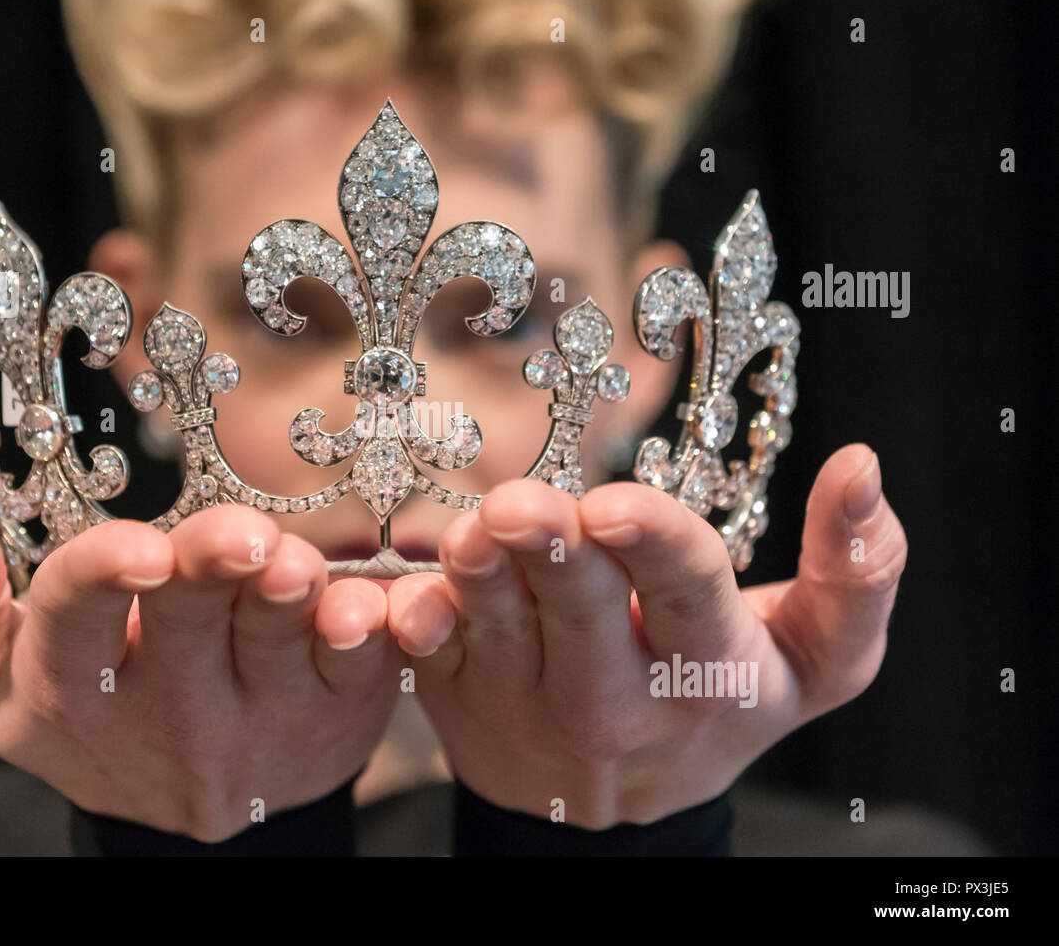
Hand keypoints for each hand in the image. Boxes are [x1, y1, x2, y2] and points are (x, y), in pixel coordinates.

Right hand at [0, 493, 398, 841]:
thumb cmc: (84, 714)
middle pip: (189, 619)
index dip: (103, 577)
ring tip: (294, 567)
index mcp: (73, 687)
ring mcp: (259, 714)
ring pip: (278, 639)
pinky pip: (359, 670)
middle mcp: (169, 707)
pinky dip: (367, 634)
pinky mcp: (335, 710)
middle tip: (237, 538)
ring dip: (290, 598)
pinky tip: (366, 608)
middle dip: (210, 570)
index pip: (75, 620)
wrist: (188, 814)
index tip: (134, 548)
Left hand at [385, 443, 906, 827]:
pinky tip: (409, 601)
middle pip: (579, 607)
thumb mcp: (814, 660)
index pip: (685, 593)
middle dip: (551, 550)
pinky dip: (415, 624)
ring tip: (475, 536)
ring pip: (496, 625)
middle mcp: (614, 695)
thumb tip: (863, 463)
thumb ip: (860, 573)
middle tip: (522, 508)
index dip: (651, 544)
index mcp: (706, 669)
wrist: (621, 808)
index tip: (613, 505)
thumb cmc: (722, 702)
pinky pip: (428, 656)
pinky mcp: (460, 698)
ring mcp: (527, 701)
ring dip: (479, 574)